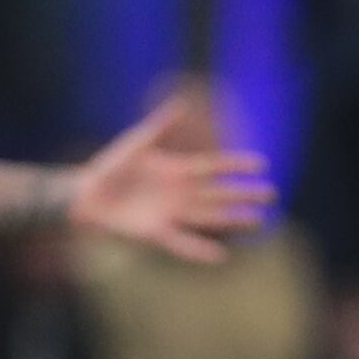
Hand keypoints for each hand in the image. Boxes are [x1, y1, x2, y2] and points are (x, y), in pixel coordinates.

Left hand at [65, 88, 274, 264]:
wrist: (87, 194)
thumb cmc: (111, 166)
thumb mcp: (137, 143)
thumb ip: (160, 125)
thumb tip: (181, 103)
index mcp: (178, 170)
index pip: (215, 167)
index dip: (237, 166)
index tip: (262, 164)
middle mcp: (181, 193)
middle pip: (220, 193)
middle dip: (245, 194)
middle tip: (271, 194)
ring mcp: (171, 213)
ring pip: (209, 217)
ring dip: (233, 219)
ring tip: (258, 221)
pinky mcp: (156, 232)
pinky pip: (182, 242)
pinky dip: (199, 250)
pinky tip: (220, 255)